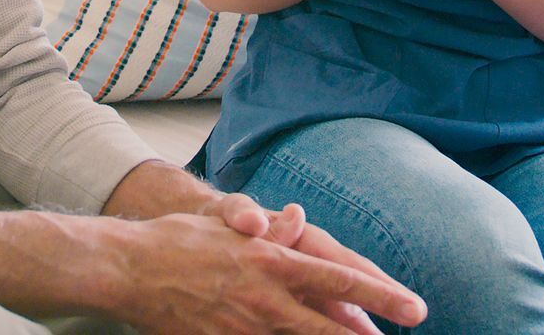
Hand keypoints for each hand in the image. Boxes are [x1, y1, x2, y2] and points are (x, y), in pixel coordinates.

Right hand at [104, 212, 425, 334]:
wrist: (128, 270)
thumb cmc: (178, 241)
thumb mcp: (229, 227)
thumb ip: (268, 230)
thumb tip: (297, 219)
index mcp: (273, 262)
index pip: (340, 279)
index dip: (382, 295)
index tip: (415, 307)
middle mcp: (266, 298)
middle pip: (332, 325)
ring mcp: (246, 328)